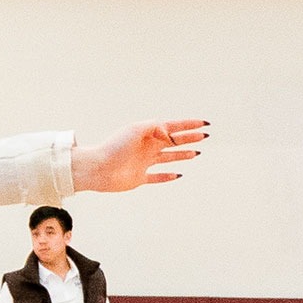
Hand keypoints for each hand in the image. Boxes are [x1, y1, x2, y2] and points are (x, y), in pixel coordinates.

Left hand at [72, 120, 207, 193]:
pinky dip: (168, 176)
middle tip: (204, 137)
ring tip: (196, 153)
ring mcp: (143, 162)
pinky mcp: (139, 178)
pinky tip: (178, 175)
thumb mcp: (135, 130)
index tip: (205, 124)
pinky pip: (157, 177)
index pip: (172, 127)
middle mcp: (146, 147)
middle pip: (172, 142)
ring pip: (168, 158)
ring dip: (182, 155)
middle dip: (188, 139)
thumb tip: (170, 136)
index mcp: (147, 134)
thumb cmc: (114, 147)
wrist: (97, 168)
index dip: (189, 125)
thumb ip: (155, 127)